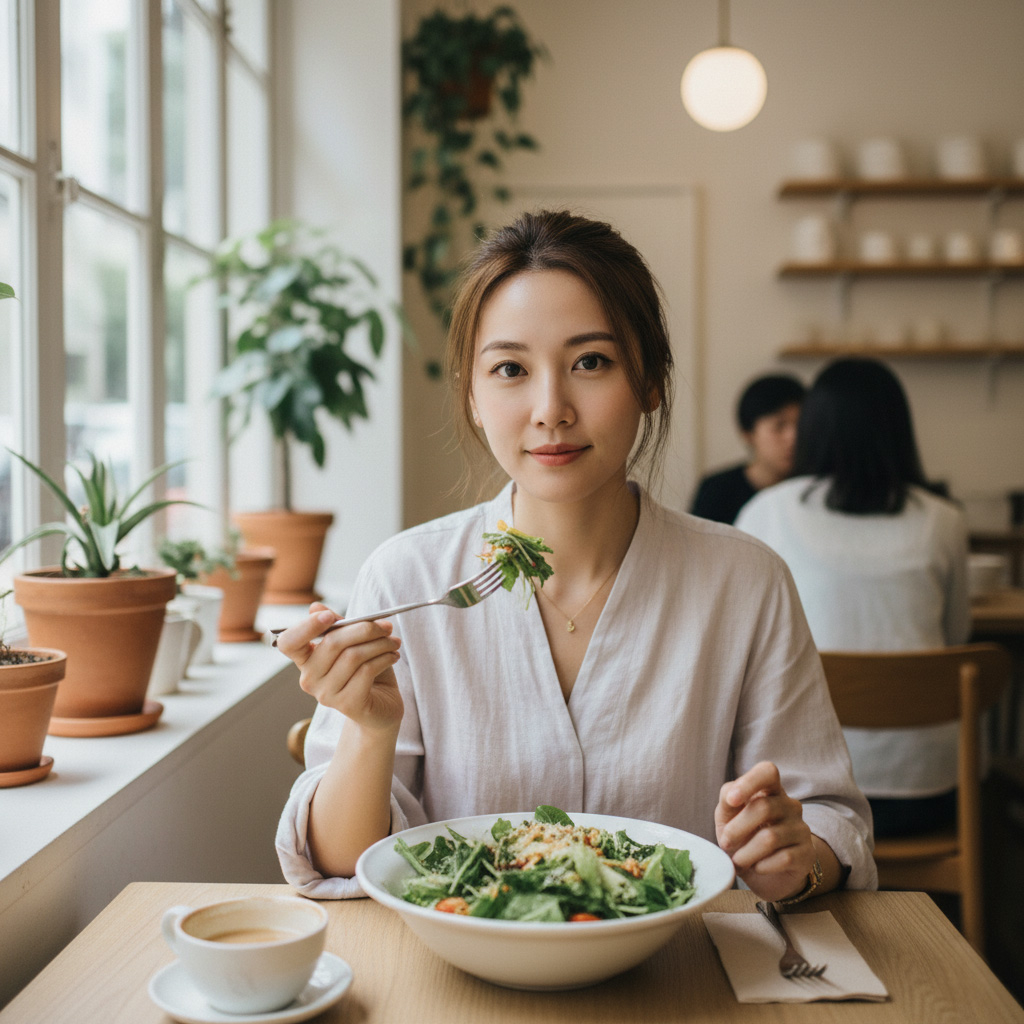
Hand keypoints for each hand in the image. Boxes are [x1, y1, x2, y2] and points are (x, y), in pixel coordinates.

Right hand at [275, 602, 403, 731]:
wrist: (382, 706)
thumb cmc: (366, 670)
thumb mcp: (353, 644)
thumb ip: (338, 626)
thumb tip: (316, 607)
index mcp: (305, 660)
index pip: (289, 642)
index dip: (306, 627)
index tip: (330, 616)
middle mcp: (309, 679)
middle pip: (332, 643)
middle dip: (364, 628)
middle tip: (386, 625)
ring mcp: (326, 694)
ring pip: (353, 656)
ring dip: (380, 644)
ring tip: (394, 642)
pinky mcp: (347, 704)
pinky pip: (366, 671)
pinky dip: (384, 658)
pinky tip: (393, 656)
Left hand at [715, 761, 815, 902]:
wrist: (764, 873)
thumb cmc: (743, 837)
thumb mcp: (728, 818)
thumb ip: (727, 801)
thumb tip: (731, 795)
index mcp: (769, 789)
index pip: (768, 772)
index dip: (749, 783)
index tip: (732, 800)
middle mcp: (789, 805)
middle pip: (764, 808)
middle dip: (737, 828)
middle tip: (725, 843)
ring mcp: (801, 828)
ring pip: (771, 837)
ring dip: (746, 852)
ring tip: (738, 860)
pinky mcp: (807, 853)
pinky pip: (784, 858)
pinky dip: (762, 865)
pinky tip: (757, 867)